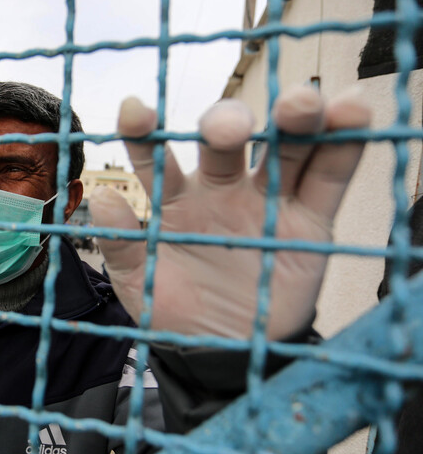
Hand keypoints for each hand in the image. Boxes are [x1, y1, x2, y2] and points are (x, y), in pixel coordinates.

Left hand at [89, 86, 370, 339]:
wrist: (226, 351)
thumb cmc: (176, 309)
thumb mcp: (140, 282)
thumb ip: (121, 243)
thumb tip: (99, 199)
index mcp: (176, 200)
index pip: (157, 157)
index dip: (144, 133)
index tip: (131, 109)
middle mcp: (222, 189)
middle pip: (227, 142)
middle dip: (228, 123)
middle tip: (229, 128)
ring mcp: (268, 201)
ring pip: (284, 149)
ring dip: (295, 120)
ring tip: (304, 102)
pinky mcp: (310, 220)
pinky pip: (329, 177)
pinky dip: (344, 144)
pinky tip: (353, 111)